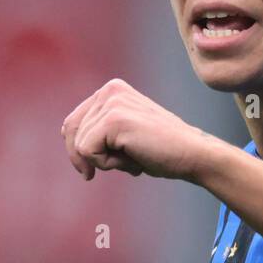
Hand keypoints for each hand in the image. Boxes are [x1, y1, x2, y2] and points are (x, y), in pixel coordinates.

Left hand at [61, 77, 214, 181]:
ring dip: (104, 162)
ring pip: (80, 145)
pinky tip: (131, 160)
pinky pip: (87, 151)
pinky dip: (106, 164)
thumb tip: (73, 145)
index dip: (76, 150)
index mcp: (112, 90)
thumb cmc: (162, 151)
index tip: (88, 170)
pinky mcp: (113, 119)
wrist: (191, 154)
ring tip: (132, 159)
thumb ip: (102, 131)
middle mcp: (110, 90)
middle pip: (71, 131)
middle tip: (101, 171)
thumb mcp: (126, 135)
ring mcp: (112, 102)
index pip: (74, 121)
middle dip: (84, 158)